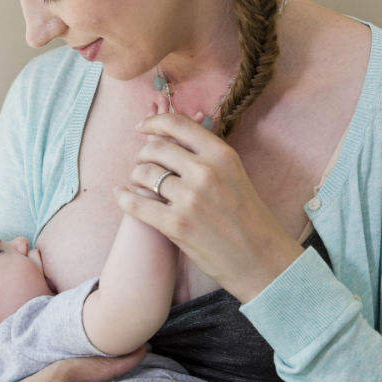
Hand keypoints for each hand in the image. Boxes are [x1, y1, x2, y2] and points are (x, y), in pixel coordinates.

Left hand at [117, 112, 304, 302]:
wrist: (261, 259)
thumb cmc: (248, 217)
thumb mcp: (235, 174)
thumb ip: (206, 155)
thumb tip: (173, 137)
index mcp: (222, 155)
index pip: (178, 125)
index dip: (154, 122)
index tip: (142, 127)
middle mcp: (205, 172)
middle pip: (155, 148)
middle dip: (143, 154)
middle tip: (142, 163)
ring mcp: (190, 199)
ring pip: (143, 174)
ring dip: (136, 176)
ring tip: (140, 183)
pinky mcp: (176, 225)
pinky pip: (136, 204)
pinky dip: (124, 197)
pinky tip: (121, 194)